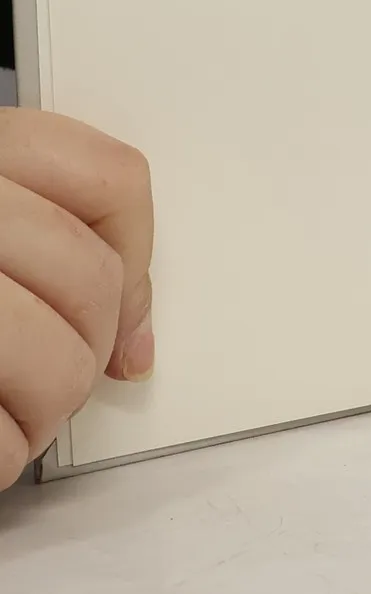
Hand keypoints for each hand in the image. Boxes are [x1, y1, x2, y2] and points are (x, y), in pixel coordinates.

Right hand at [0, 109, 153, 483]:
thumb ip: (45, 243)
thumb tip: (131, 331)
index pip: (113, 179)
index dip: (136, 251)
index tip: (121, 303)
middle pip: (90, 281)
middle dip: (89, 347)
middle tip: (56, 373)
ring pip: (57, 364)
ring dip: (45, 412)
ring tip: (10, 413)